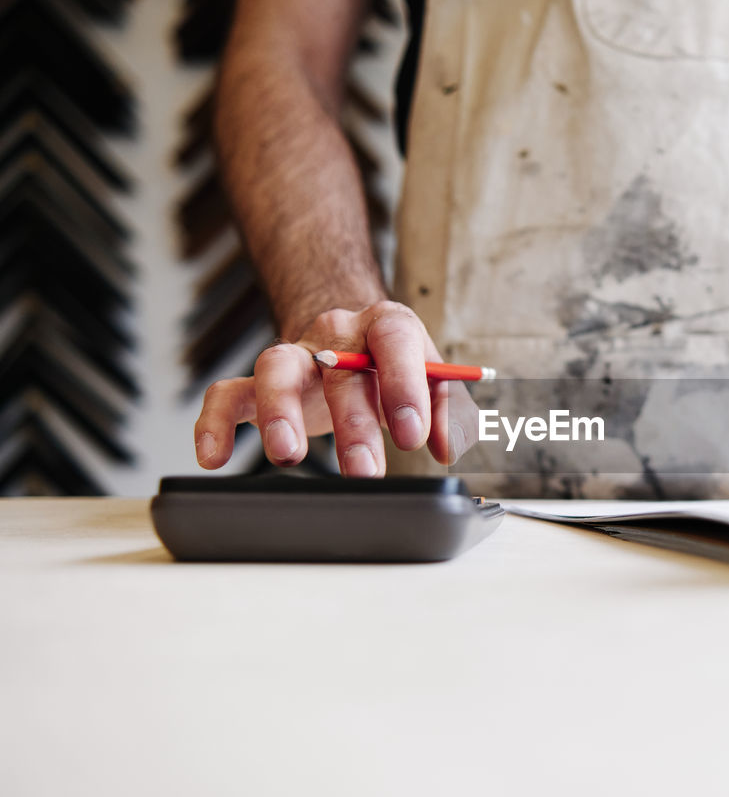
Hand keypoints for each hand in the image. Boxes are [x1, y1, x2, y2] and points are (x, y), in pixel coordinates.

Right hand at [194, 301, 478, 475]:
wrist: (349, 340)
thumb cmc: (393, 366)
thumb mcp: (432, 381)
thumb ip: (447, 411)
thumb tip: (444, 446)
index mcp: (386, 326)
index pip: (395, 340)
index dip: (404, 384)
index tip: (413, 435)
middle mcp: (337, 334)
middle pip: (340, 368)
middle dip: (353, 423)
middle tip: (365, 470)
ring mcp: (295, 356)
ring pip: (275, 368)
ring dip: (281, 412)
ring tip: (288, 455)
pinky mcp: (259, 385)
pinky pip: (226, 395)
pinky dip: (213, 423)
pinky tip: (213, 457)